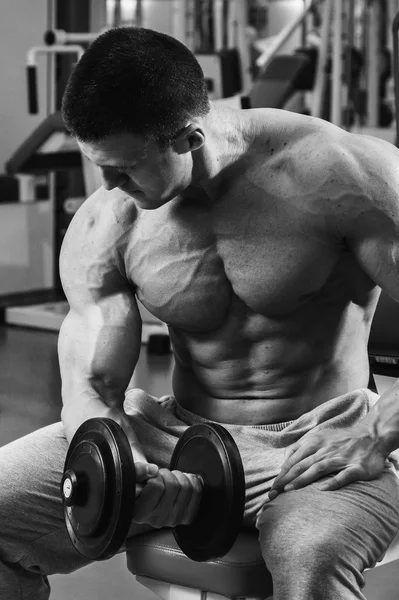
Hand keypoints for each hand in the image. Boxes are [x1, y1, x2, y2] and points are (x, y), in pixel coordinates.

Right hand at [133, 467, 202, 527]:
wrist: (149, 497)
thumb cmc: (140, 486)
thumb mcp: (132, 477)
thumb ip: (137, 471)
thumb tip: (153, 470)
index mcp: (140, 512)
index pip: (156, 485)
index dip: (155, 475)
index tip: (151, 477)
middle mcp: (157, 520)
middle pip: (173, 485)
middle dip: (168, 474)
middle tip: (161, 477)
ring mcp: (173, 520)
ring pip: (186, 487)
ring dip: (179, 477)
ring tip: (169, 480)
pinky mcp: (187, 517)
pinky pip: (196, 492)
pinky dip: (191, 481)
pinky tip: (181, 482)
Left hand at [268, 427, 385, 500]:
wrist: (371, 435)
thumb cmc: (342, 439)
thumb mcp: (319, 435)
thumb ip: (302, 446)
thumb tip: (285, 460)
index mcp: (315, 442)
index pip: (293, 459)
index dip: (281, 473)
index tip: (271, 488)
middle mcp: (325, 450)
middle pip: (301, 465)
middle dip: (285, 479)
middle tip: (273, 493)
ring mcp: (340, 458)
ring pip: (317, 469)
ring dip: (302, 479)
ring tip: (289, 490)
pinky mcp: (356, 467)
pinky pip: (343, 475)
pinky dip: (333, 482)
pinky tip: (323, 489)